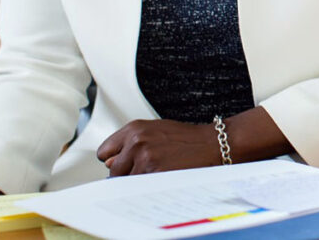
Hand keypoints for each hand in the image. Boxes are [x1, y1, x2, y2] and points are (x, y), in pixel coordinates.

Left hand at [97, 119, 219, 176]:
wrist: (213, 143)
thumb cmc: (188, 139)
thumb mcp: (156, 131)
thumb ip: (131, 144)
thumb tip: (111, 164)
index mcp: (134, 128)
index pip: (105, 152)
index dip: (116, 161)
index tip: (125, 164)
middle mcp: (136, 141)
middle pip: (113, 171)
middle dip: (126, 174)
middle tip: (148, 170)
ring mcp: (145, 158)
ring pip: (126, 183)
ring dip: (139, 182)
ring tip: (159, 171)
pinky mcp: (154, 173)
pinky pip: (140, 189)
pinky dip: (149, 187)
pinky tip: (163, 177)